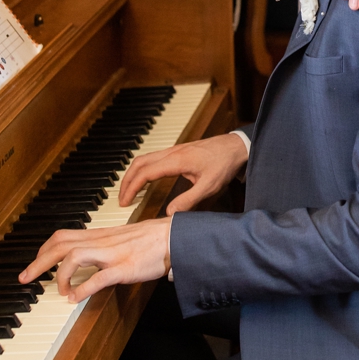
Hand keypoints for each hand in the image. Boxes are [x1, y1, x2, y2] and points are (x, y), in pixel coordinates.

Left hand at [17, 217, 170, 302]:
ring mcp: (113, 254)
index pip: (63, 236)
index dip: (44, 249)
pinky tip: (74, 298)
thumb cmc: (155, 239)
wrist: (177, 238)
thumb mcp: (124, 238)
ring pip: (74, 256)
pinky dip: (83, 288)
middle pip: (60, 245)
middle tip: (25, 278)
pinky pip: (99, 278)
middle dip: (38, 262)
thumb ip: (105, 246)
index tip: (35, 263)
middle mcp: (102, 242)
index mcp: (101, 235)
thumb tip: (89, 258)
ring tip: (59, 290)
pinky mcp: (125, 268)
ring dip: (60, 275)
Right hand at [118, 131, 248, 213]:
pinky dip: (143, 169)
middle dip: (126, 181)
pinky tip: (145, 179)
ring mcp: (174, 150)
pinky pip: (153, 158)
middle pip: (139, 163)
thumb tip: (169, 214)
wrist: (237, 146)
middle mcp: (172, 152)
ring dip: (133, 174)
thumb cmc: (225, 164)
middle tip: (122, 199)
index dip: (131, 188)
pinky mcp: (178, 151)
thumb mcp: (209, 186)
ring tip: (129, 191)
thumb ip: (189, 200)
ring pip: (144, 158)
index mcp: (176, 160)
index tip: (124, 203)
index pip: (144, 173)